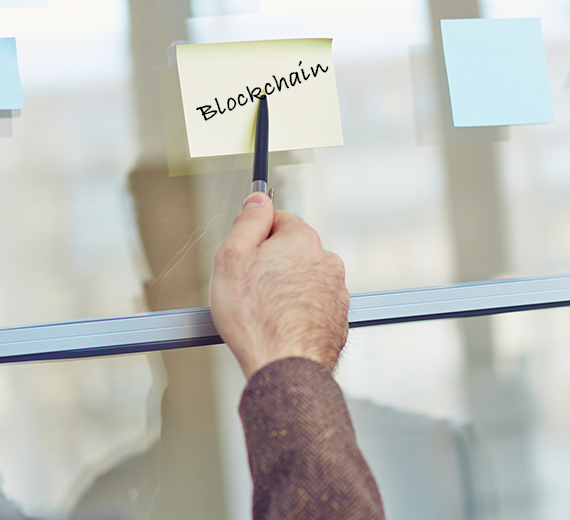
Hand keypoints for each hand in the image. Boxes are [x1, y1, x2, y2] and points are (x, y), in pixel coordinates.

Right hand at [210, 192, 348, 378]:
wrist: (285, 369)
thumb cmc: (255, 317)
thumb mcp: (232, 257)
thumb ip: (248, 221)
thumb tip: (258, 200)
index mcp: (303, 240)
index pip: (277, 219)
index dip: (254, 237)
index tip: (243, 257)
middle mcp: (327, 261)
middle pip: (291, 251)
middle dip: (270, 265)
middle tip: (248, 289)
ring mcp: (336, 293)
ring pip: (301, 280)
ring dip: (284, 290)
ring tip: (262, 314)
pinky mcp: (337, 320)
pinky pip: (311, 306)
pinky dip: (296, 313)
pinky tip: (278, 327)